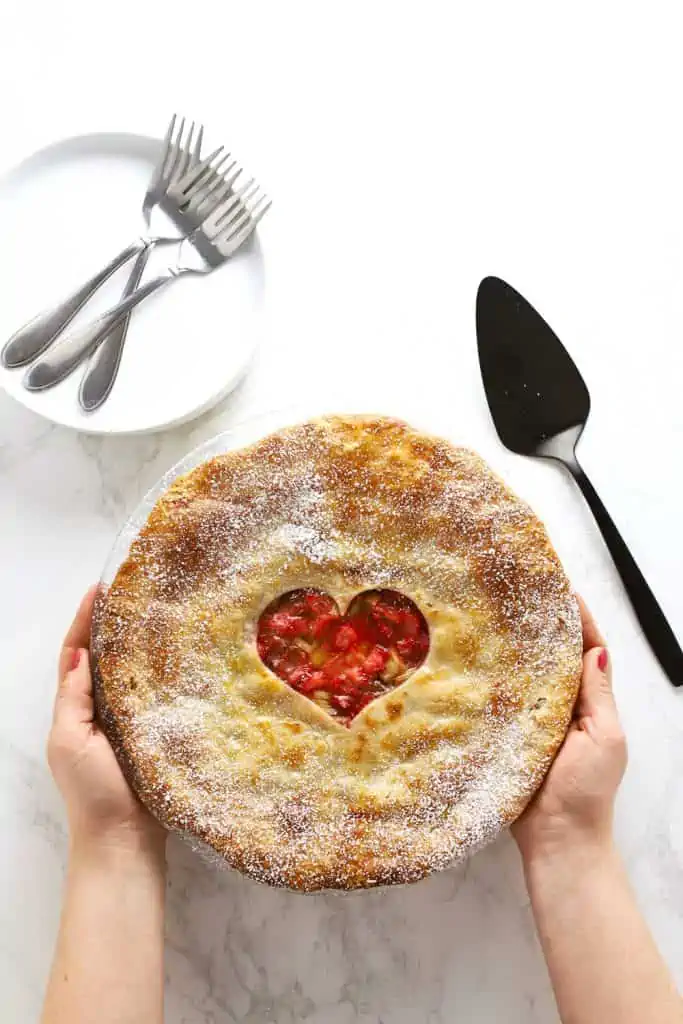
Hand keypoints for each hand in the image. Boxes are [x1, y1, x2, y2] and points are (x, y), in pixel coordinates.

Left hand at [48, 587, 165, 854]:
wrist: (124, 842)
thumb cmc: (92, 792)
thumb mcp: (70, 740)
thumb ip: (73, 698)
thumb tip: (78, 653)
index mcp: (73, 709)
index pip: (74, 654)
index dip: (84, 621)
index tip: (99, 588)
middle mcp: (98, 711)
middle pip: (104, 658)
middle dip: (113, 624)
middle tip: (135, 592)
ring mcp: (127, 723)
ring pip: (131, 674)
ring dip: (138, 645)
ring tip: (157, 614)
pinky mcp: (154, 734)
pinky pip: (157, 696)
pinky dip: (163, 673)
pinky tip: (181, 656)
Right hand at [512, 597, 626, 864]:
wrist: (558, 840)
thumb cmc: (587, 790)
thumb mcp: (604, 737)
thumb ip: (599, 694)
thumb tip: (598, 648)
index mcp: (591, 703)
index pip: (588, 651)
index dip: (579, 621)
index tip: (562, 590)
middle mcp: (563, 706)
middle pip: (554, 658)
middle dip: (542, 626)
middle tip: (520, 593)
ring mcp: (534, 720)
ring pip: (526, 676)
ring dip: (516, 649)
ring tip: (496, 616)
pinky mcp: (508, 735)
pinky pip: (501, 702)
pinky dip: (493, 680)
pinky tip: (476, 660)